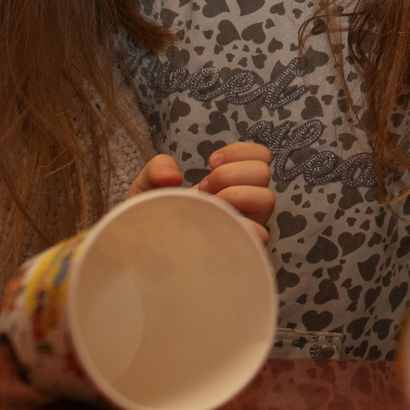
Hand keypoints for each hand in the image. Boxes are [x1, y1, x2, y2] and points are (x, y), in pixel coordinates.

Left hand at [127, 142, 274, 243]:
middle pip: (263, 171)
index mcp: (231, 185)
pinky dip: (241, 224)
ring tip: (209, 206)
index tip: (210, 162)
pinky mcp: (244, 250)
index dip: (239, 152)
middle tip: (204, 187)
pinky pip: (261, 234)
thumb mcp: (147, 188)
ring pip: (266, 199)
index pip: (260, 157)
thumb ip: (157, 169)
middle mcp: (243, 205)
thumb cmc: (151, 223)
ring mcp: (245, 227)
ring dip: (236, 194)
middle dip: (230, 173)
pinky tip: (215, 225)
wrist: (143, 256)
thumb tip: (174, 177)